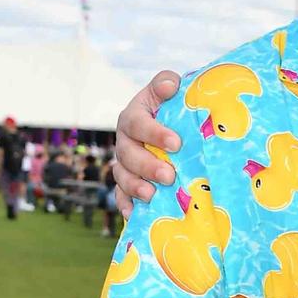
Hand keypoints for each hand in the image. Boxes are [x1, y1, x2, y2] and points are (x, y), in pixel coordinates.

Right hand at [112, 70, 181, 217]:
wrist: (170, 121)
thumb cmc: (172, 105)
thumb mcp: (169, 89)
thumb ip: (166, 82)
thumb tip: (169, 85)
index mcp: (133, 117)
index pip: (138, 124)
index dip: (155, 134)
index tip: (176, 143)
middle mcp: (124, 140)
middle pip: (128, 155)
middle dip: (147, 166)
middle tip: (169, 175)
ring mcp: (124, 162)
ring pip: (122, 176)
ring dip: (136, 187)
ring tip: (152, 195)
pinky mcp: (128, 180)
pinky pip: (121, 195)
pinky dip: (126, 205)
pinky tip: (134, 215)